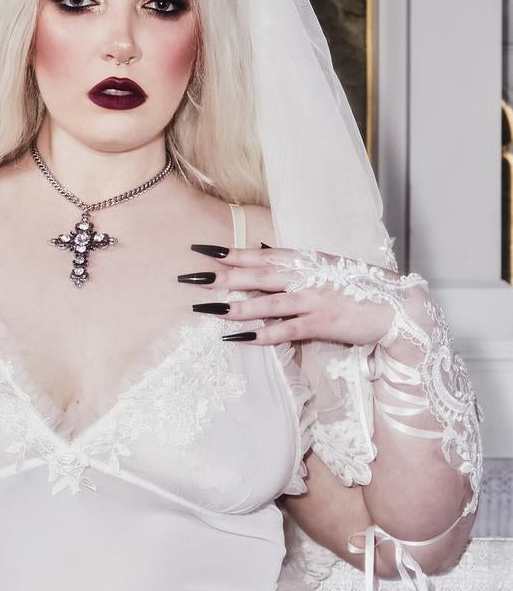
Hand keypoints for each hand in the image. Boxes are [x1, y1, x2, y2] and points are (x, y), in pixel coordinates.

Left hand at [183, 245, 427, 347]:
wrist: (397, 307)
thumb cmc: (360, 288)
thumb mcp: (327, 268)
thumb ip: (296, 264)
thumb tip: (263, 254)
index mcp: (307, 260)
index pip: (263, 255)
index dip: (233, 253)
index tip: (206, 252)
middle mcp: (306, 277)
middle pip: (257, 275)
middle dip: (222, 277)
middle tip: (192, 278)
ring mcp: (313, 300)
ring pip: (266, 303)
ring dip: (235, 307)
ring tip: (207, 309)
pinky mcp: (320, 324)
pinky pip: (284, 331)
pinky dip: (260, 335)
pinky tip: (238, 338)